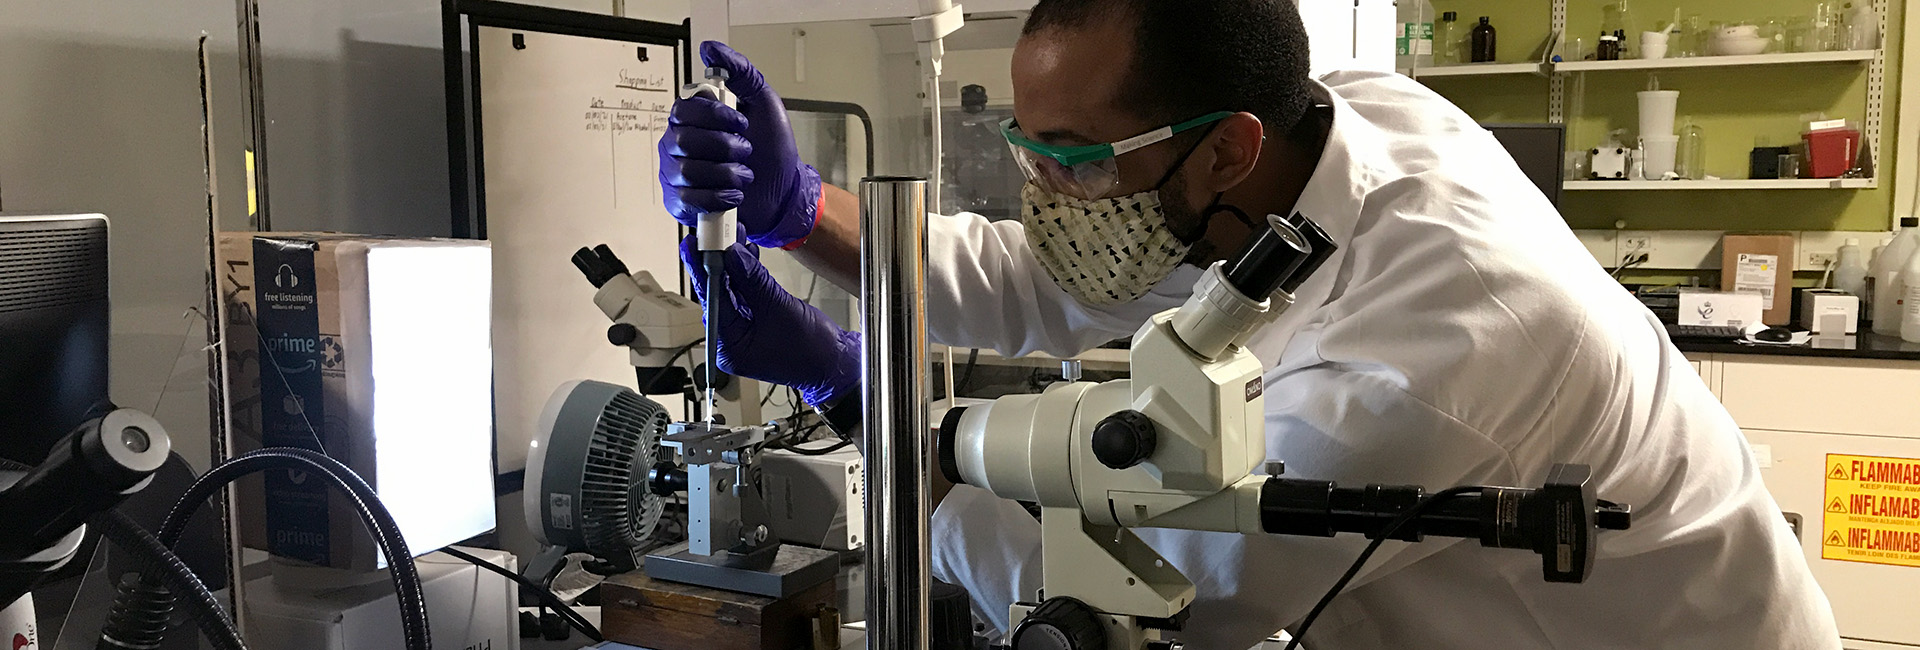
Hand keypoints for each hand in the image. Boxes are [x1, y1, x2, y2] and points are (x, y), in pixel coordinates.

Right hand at [659, 41, 821, 248]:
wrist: (783, 191)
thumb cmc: (773, 149)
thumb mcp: (764, 102)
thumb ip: (740, 72)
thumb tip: (711, 50)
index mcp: (694, 118)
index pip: (685, 109)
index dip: (716, 117)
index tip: (741, 123)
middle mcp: (679, 143)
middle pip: (684, 141)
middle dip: (726, 147)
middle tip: (746, 150)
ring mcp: (677, 173)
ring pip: (688, 171)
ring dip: (727, 174)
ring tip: (744, 175)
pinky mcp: (681, 202)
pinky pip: (687, 200)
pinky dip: (717, 197)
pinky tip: (733, 194)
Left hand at [682, 237, 857, 406]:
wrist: (835, 363)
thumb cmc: (811, 350)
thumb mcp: (780, 308)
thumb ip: (753, 280)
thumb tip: (733, 255)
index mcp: (730, 346)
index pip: (711, 301)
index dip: (702, 270)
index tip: (694, 245)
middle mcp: (731, 340)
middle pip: (718, 295)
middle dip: (718, 263)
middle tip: (716, 234)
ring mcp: (742, 331)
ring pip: (731, 291)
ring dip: (733, 265)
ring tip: (734, 237)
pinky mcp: (754, 321)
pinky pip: (744, 295)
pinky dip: (746, 275)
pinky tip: (747, 253)